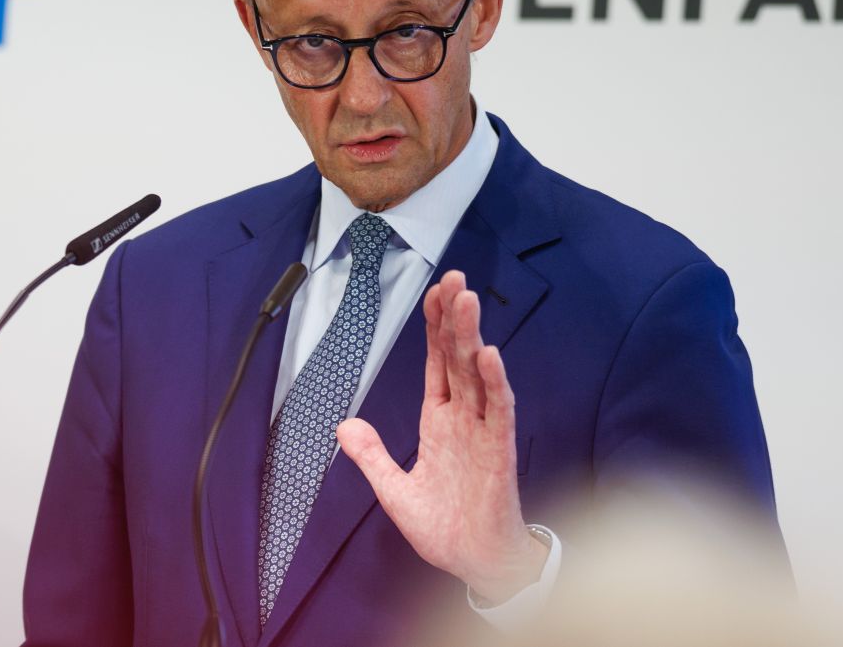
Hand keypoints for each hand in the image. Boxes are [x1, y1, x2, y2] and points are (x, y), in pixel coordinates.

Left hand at [336, 269, 547, 602]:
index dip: (436, 327)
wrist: (475, 564)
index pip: (439, 363)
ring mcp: (483, 432)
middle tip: (454, 277)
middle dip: (455, 317)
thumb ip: (372, 455)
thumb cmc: (446, 527)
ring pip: (478, 375)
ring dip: (473, 337)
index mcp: (439, 421)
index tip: (434, 291)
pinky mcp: (499, 453)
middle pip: (459, 357)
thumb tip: (343, 425)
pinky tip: (489, 356)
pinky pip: (498, 413)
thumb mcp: (394, 490)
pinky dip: (494, 384)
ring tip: (467, 300)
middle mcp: (463, 418)